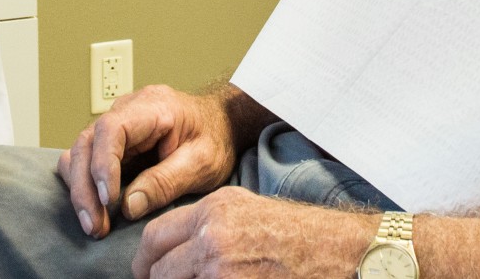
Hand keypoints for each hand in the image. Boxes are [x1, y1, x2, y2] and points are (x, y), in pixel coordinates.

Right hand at [57, 82, 234, 239]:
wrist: (221, 124)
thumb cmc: (215, 138)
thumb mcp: (202, 163)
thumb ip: (166, 182)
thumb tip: (128, 206)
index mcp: (152, 107)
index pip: (111, 129)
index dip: (103, 164)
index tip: (108, 199)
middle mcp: (126, 110)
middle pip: (87, 142)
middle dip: (85, 187)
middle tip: (95, 226)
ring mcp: (116, 123)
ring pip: (80, 152)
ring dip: (80, 189)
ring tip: (94, 225)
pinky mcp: (112, 141)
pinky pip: (86, 158)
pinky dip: (84, 185)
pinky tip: (95, 210)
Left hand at [133, 188, 372, 278]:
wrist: (336, 251)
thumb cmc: (295, 232)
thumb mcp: (244, 207)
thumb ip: (205, 222)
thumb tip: (174, 248)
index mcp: (212, 211)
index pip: (155, 236)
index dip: (144, 260)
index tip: (143, 271)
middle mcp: (212, 238)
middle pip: (159, 269)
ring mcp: (222, 271)